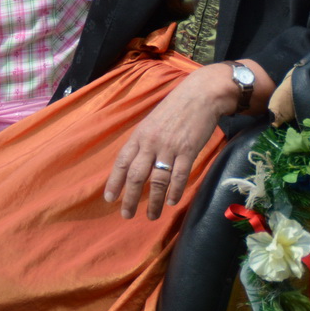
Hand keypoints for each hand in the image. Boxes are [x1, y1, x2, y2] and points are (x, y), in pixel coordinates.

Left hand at [103, 63, 230, 219]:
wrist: (200, 95)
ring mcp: (170, 147)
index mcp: (139, 135)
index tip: (110, 199)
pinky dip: (175, 191)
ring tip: (152, 215)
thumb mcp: (151, 123)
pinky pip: (179, 175)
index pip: (122, 162)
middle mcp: (151, 143)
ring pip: (158, 180)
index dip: (114, 181)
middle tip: (127, 215)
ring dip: (155, 201)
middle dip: (131, 198)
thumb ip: (143, 143)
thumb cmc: (174, 109)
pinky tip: (172, 201)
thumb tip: (134, 165)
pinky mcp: (188, 150)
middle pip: (137, 175)